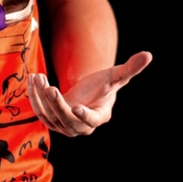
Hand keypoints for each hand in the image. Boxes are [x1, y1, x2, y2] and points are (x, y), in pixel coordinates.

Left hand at [27, 51, 151, 136]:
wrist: (86, 94)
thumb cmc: (103, 86)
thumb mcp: (115, 76)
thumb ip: (130, 69)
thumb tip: (149, 55)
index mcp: (99, 116)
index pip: (91, 120)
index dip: (85, 116)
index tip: (77, 108)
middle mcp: (80, 126)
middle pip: (66, 119)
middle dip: (56, 103)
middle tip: (49, 86)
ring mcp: (64, 126)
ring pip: (49, 115)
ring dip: (41, 97)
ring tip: (39, 77)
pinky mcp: (51, 121)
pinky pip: (40, 111)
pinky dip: (34, 97)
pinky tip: (33, 79)